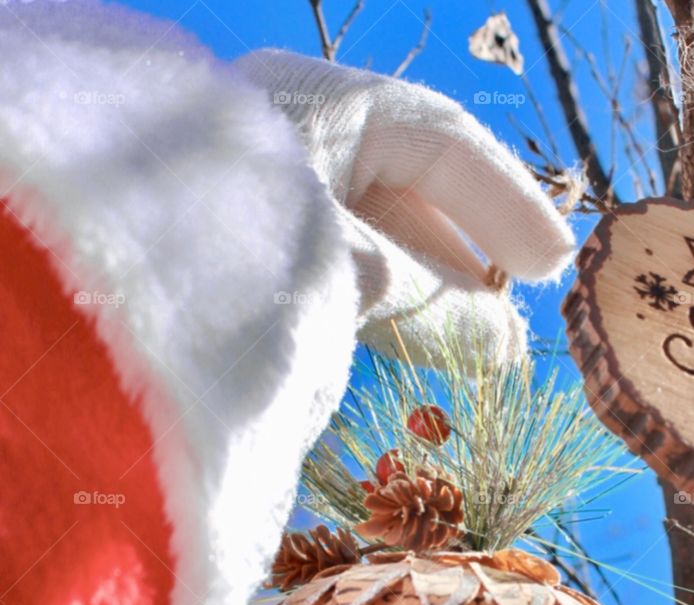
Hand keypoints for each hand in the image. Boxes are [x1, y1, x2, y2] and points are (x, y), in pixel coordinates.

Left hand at [238, 50, 575, 362]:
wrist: (81, 297)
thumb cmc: (222, 251)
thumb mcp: (345, 268)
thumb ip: (433, 304)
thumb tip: (506, 346)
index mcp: (317, 105)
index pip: (438, 140)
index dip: (508, 203)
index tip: (557, 266)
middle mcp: (292, 142)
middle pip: (410, 194)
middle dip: (471, 262)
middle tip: (518, 323)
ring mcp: (267, 200)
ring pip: (375, 242)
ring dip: (432, 297)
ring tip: (484, 353)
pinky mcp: (247, 260)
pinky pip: (338, 277)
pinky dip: (382, 314)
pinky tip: (417, 349)